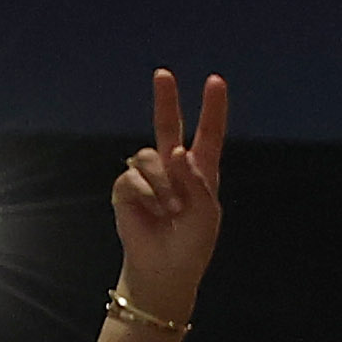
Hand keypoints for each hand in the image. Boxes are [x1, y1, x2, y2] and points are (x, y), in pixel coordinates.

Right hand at [113, 72, 233, 308]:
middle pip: (167, 126)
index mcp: (200, 171)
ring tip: (172, 210)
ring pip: (151, 158)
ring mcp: (148, 176)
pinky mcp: (126, 187)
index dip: (212, 109)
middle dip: (166, 100)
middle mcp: (173, 167)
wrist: (165, 268)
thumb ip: (196, 182)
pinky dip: (147, 195)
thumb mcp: (206, 214)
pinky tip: (154, 212)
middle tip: (164, 74)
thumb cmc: (192, 242)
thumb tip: (176, 151)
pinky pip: (133, 178)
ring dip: (164, 185)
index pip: (208, 134)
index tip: (215, 81)